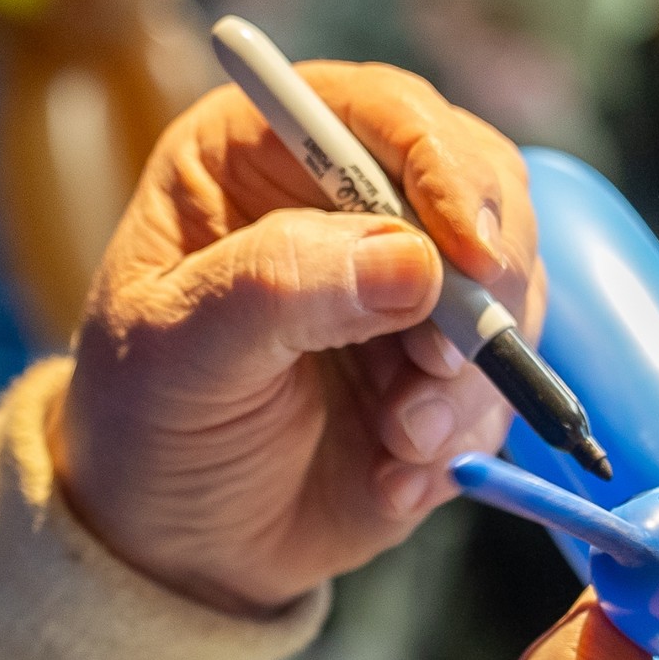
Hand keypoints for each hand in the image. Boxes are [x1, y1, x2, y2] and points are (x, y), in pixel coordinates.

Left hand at [56, 63, 539, 613]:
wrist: (177, 543)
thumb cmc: (148, 425)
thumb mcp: (179, 351)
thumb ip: (278, 289)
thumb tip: (409, 259)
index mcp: (267, 153)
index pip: (386, 116)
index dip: (443, 168)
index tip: (466, 254)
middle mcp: (352, 204)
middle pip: (484, 190)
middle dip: (483, 286)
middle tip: (443, 367)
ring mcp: (412, 287)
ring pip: (510, 294)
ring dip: (472, 382)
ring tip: (400, 441)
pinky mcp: (449, 369)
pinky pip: (504, 385)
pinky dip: (465, 438)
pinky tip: (396, 476)